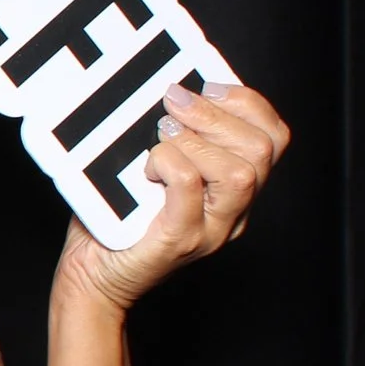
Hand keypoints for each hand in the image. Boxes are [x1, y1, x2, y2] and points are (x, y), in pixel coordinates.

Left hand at [57, 81, 291, 315]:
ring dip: (195, 141)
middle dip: (217, 114)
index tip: (207, 86)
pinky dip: (167, 164)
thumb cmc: (114, 221)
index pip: (273, 138)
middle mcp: (232, 212)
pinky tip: (145, 168)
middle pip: (263, 151)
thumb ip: (168, 134)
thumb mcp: (145, 167)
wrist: (90, 279)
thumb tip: (170, 89)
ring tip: (160, 138)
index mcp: (233, 191)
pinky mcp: (179, 241)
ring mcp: (210, 230)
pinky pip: (189, 187)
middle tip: (173, 104)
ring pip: (240, 173)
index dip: (247, 102)